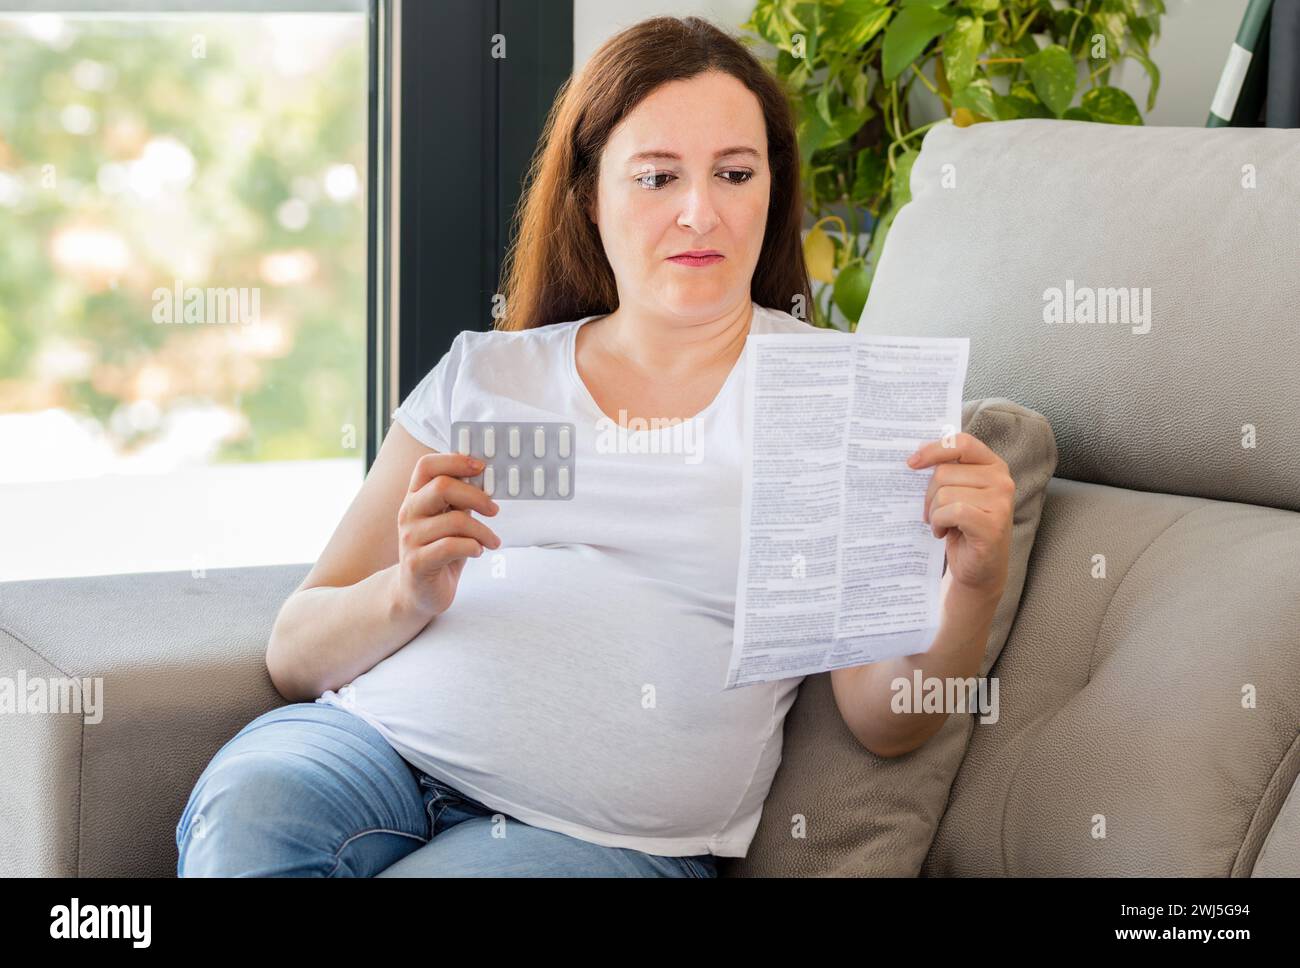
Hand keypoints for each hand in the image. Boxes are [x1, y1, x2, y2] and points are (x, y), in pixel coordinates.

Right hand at [394, 452, 500, 619]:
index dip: (455, 460)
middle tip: (494, 510)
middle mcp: (408, 513)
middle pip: (442, 486)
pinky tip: (477, 551)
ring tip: (493, 541)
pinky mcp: (417, 563)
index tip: (481, 467)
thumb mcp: (450, 520)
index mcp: (415, 497)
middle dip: (476, 496)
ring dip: (482, 531)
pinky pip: (451, 546)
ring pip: (454, 520)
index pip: (427, 466)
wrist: (418, 593)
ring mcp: (410, 538)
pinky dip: (472, 547)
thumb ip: (460, 500)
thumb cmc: (439, 552)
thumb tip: (486, 477)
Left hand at [907, 432, 1013, 599]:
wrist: (979, 568)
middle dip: (929, 495)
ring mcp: (1001, 502)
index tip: (912, 463)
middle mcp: (1002, 480)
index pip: (961, 443)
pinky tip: (943, 533)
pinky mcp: (992, 524)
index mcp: (993, 465)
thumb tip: (915, 457)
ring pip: (944, 493)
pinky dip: (940, 523)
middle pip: (944, 472)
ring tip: (942, 524)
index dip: (933, 450)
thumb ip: (946, 472)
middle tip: (933, 513)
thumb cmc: (963, 527)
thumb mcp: (957, 493)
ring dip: (934, 513)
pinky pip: (951, 512)